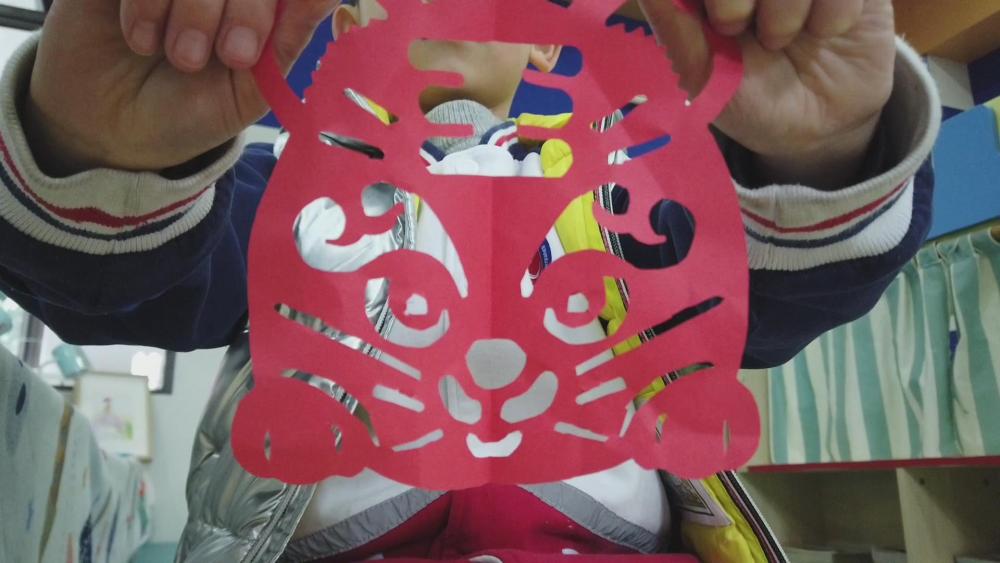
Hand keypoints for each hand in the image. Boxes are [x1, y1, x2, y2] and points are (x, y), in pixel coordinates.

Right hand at [24, 0, 337, 174]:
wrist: (115, 132)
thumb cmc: (190, 109)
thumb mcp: (251, 89)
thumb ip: (288, 38)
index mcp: (257, 4)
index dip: (271, 9)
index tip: (268, 44)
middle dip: (248, 11)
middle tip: (233, 56)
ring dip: (194, 9)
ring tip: (180, 57)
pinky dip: (146, 3)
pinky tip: (142, 39)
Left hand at [636, 0, 895, 187]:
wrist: (821, 125)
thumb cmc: (752, 98)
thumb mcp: (706, 79)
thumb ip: (677, 35)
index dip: (713, 0)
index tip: (712, 25)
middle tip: (734, 27)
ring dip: (785, 6)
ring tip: (779, 39)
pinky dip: (834, 11)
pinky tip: (826, 32)